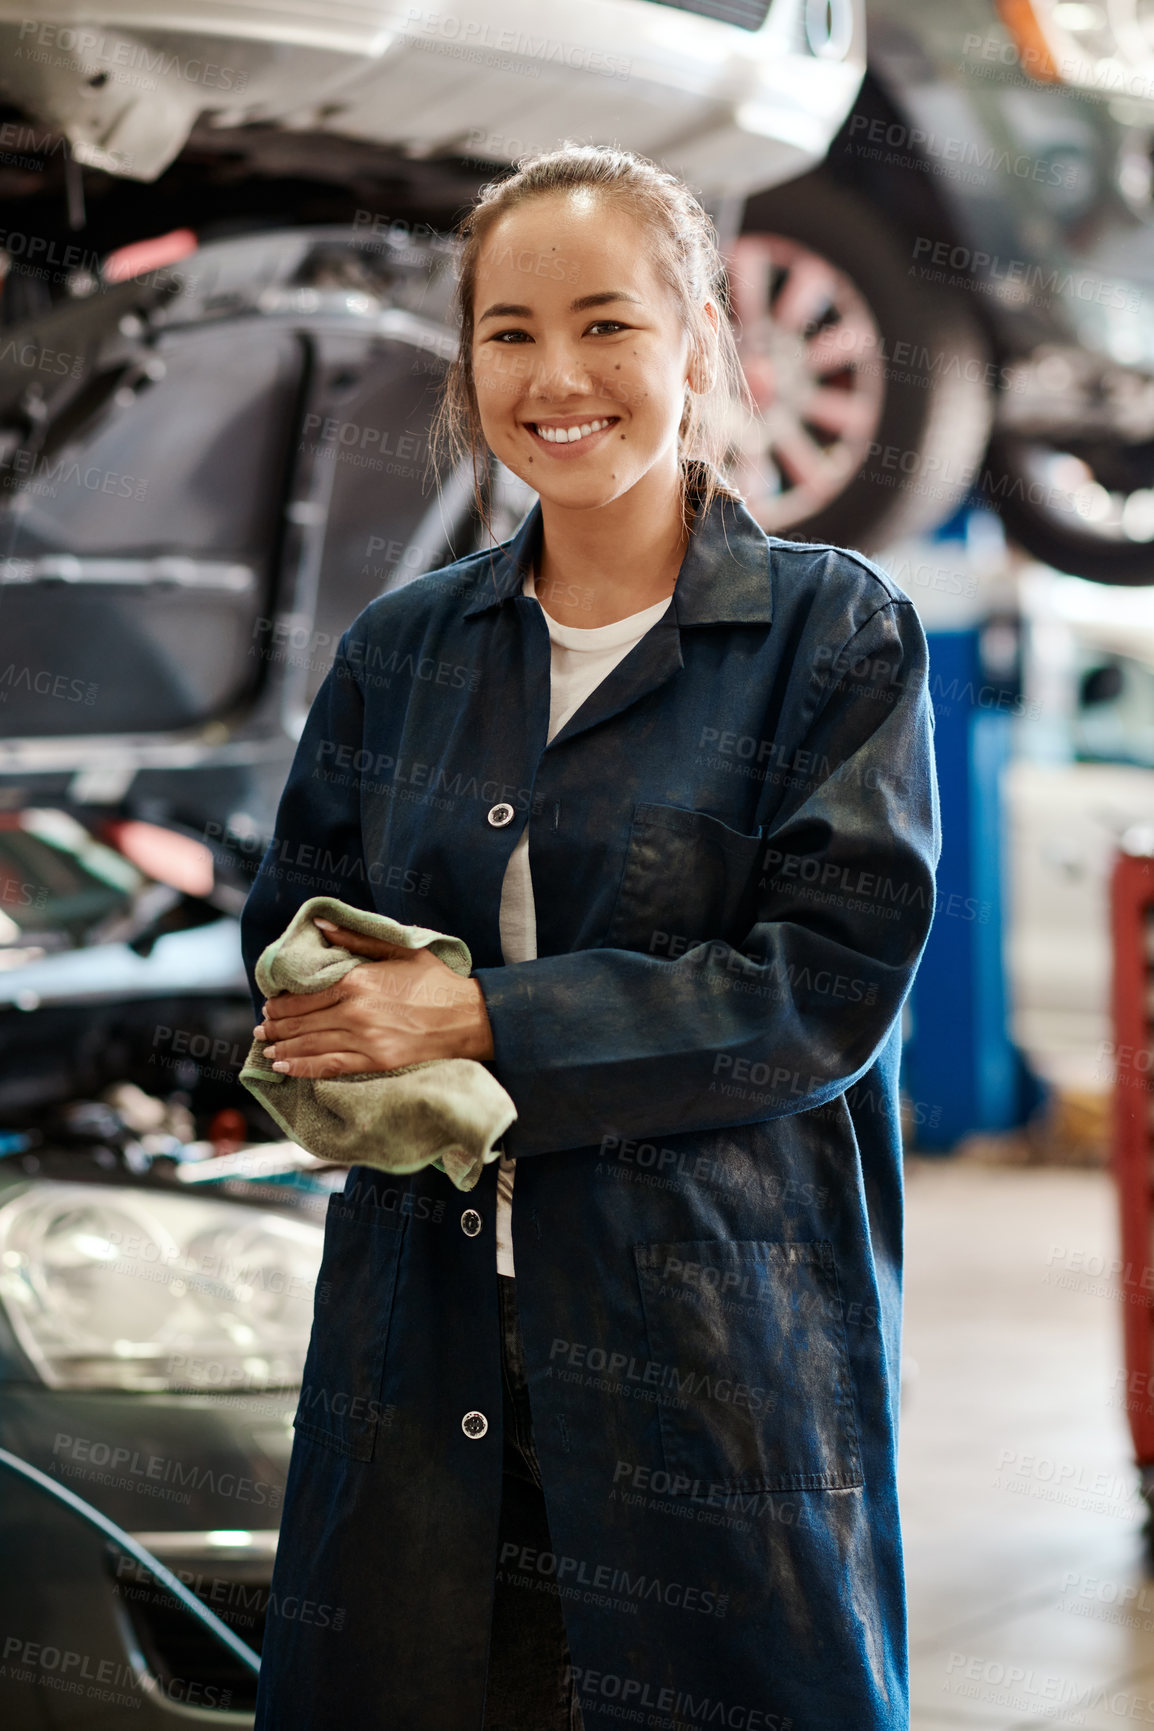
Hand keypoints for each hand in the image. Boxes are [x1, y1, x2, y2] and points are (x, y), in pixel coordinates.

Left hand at [253, 918, 494, 1076]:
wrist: (467, 1017)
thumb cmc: (435, 981)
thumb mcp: (398, 950)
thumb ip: (355, 939)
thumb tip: (319, 924)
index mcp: (358, 981)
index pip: (306, 994)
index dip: (282, 1002)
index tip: (269, 1005)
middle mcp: (355, 1011)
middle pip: (303, 1021)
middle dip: (277, 1026)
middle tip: (262, 1028)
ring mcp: (364, 1039)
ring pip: (310, 1045)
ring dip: (283, 1048)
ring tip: (268, 1048)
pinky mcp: (375, 1062)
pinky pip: (329, 1066)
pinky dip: (302, 1068)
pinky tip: (285, 1068)